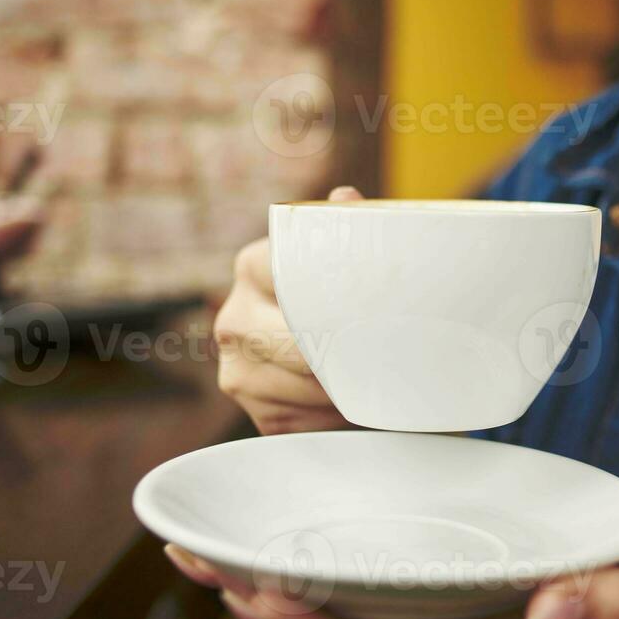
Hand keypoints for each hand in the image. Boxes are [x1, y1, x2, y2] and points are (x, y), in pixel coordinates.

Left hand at [167, 481, 618, 618]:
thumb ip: (615, 604)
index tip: (249, 591)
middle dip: (276, 595)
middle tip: (199, 557)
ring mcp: (479, 589)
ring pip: (367, 591)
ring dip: (293, 569)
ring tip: (216, 542)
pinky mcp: (487, 553)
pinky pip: (403, 555)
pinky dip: (346, 535)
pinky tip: (307, 508)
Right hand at [213, 185, 361, 433]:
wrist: (322, 330)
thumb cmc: (338, 284)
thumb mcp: (346, 248)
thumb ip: (350, 223)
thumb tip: (345, 198)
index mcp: (253, 265)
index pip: (291, 282)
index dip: (335, 300)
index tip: (369, 309)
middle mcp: (232, 317)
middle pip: (298, 344)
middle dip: (345, 351)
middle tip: (386, 351)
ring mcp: (235, 367)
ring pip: (303, 388)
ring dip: (345, 388)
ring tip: (377, 375)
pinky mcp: (252, 409)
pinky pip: (300, 421)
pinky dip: (334, 416)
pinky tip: (352, 400)